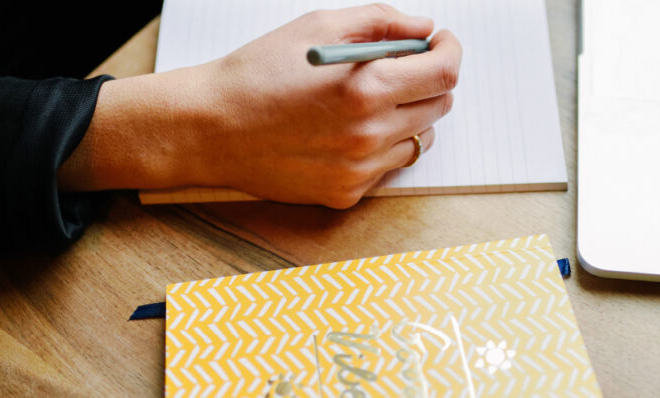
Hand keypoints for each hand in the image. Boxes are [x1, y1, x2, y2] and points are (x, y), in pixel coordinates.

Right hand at [58, 3, 461, 208]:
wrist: (208, 129)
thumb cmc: (257, 73)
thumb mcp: (316, 26)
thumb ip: (380, 22)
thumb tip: (424, 29)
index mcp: (366, 88)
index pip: (445, 73)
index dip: (451, 52)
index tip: (442, 44)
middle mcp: (369, 134)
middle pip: (439, 106)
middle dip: (429, 81)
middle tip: (402, 68)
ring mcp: (359, 170)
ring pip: (419, 140)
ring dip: (408, 117)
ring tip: (369, 103)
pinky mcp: (345, 194)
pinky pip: (387, 168)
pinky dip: (380, 148)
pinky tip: (345, 132)